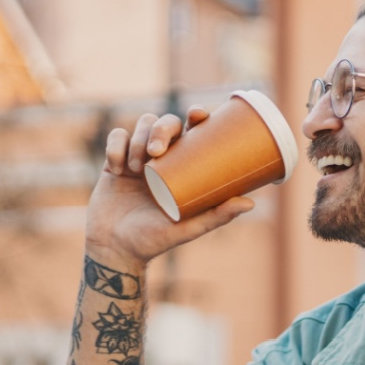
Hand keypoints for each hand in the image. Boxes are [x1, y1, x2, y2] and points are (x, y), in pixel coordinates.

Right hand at [83, 107, 255, 268]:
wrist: (115, 250)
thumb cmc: (154, 241)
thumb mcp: (187, 229)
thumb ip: (216, 216)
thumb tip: (251, 203)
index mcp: (182, 167)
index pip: (192, 131)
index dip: (196, 115)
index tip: (197, 114)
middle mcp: (161, 159)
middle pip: (165, 123)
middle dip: (161, 128)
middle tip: (156, 152)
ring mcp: (136, 158)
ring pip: (140, 126)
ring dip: (137, 140)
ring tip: (135, 168)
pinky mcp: (113, 161)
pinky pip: (115, 138)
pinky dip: (115, 147)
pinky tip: (117, 168)